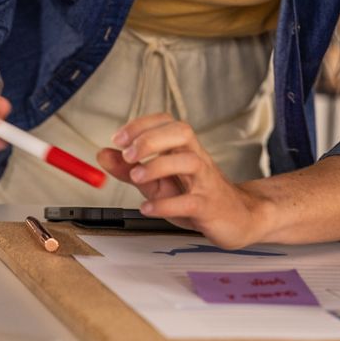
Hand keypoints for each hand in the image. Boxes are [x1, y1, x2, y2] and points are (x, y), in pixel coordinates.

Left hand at [96, 113, 267, 248]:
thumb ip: (131, 169)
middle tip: (127, 154)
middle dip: (151, 138)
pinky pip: (190, 201)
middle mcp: (197, 157)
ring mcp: (205, 181)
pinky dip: (167, 205)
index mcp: (184, 147)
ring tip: (137, 177)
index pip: (166, 121)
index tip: (118, 138)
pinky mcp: (209, 206)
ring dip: (158, 166)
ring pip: (188, 162)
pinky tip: (148, 208)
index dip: (141, 125)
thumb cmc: (196, 196)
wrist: (238, 219)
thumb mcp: (159, 182)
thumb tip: (102, 154)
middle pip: (180, 132)